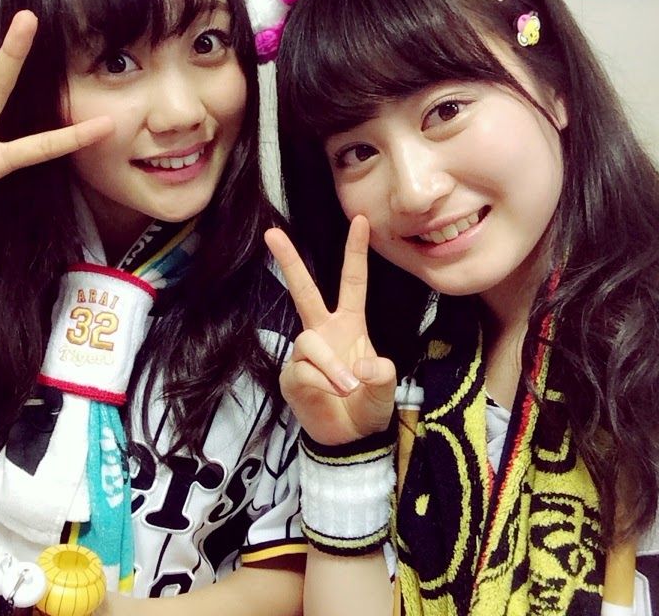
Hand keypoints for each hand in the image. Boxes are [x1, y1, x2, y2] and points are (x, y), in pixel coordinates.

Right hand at [265, 216, 395, 444]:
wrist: (348, 439)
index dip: (355, 252)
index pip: (352, 283)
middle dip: (289, 262)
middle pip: (304, 291)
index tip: (359, 221)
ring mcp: (305, 354)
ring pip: (310, 342)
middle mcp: (324, 332)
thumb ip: (383, 375)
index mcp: (350, 325)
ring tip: (347, 387)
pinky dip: (321, 383)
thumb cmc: (368, 406)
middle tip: (272, 233)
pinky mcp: (292, 375)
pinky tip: (330, 395)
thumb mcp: (386, 391)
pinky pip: (302, 370)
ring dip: (331, 365)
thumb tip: (366, 365)